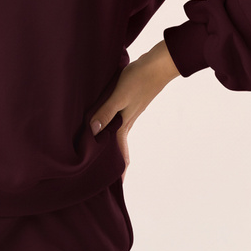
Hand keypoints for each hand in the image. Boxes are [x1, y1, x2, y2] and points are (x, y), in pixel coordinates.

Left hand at [89, 40, 179, 179]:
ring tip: (98, 147)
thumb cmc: (139, 80)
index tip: (115, 186)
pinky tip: (104, 119)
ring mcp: (129, 110)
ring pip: (117, 131)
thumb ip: (106, 113)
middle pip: (118, 145)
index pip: (121, 153)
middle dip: (112, 159)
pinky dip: (110, 123)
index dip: (119, 170)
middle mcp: (127, 120)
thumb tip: (93, 132)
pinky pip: (117, 117)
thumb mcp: (119, 96)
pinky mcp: (129, 100)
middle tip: (100, 171)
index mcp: (125, 124)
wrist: (157, 64)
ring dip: (109, 141)